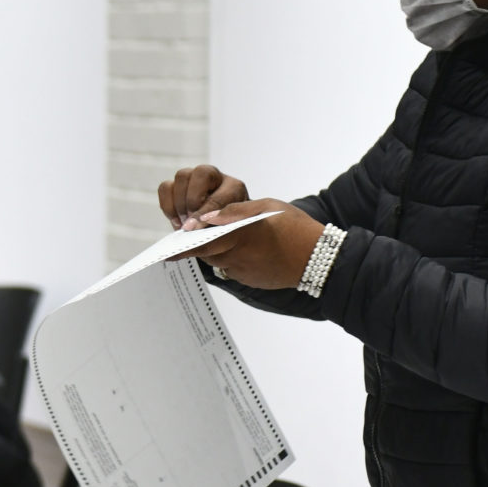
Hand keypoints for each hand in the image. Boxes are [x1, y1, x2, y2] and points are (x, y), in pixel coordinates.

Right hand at [160, 165, 249, 227]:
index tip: (195, 227)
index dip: (205, 212)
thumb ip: (215, 229)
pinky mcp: (177, 186)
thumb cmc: (227, 233)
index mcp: (234, 188)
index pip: (219, 195)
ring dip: (179, 204)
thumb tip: (193, 228)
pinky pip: (165, 187)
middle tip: (190, 223)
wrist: (220, 234)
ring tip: (184, 224)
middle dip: (192, 201)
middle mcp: (216, 177)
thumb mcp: (228, 232)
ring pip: (182, 176)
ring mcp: (195, 178)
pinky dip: (167, 206)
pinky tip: (177, 221)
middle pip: (201, 173)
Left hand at [178, 199, 326, 290]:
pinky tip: (235, 250)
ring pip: (219, 260)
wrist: (321, 259)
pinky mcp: (252, 280)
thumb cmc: (296, 226)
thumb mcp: (268, 207)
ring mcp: (245, 271)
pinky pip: (233, 268)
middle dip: (193, 248)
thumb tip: (208, 217)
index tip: (166, 250)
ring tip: (206, 242)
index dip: (184, 246)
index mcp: (242, 234)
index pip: (204, 242)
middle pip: (207, 253)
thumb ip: (235, 211)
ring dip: (212, 252)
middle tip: (179, 245)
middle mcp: (240, 256)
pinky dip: (229, 259)